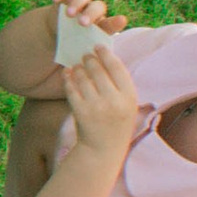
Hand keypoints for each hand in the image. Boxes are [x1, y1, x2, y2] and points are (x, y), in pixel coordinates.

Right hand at [15, 0, 130, 100]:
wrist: (48, 57)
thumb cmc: (69, 66)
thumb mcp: (80, 72)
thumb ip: (88, 72)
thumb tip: (99, 81)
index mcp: (99, 33)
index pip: (111, 24)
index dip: (116, 22)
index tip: (121, 21)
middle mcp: (90, 18)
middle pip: (98, 7)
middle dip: (92, 13)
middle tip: (83, 24)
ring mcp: (76, 8)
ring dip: (79, 2)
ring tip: (70, 14)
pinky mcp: (61, 3)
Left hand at [61, 38, 140, 165]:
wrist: (102, 150)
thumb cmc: (116, 122)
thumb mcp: (127, 104)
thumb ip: (119, 83)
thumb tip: (106, 56)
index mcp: (129, 97)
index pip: (117, 67)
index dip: (106, 54)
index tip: (99, 47)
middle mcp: (113, 101)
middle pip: (98, 70)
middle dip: (90, 59)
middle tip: (86, 55)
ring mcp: (96, 106)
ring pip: (83, 77)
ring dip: (79, 68)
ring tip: (77, 65)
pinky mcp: (80, 112)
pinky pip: (71, 89)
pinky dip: (68, 79)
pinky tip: (67, 73)